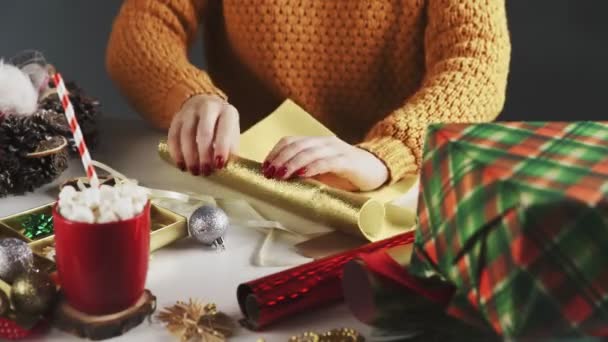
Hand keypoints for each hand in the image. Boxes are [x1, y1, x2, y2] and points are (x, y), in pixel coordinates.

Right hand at [167, 94, 239, 175]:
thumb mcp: (232, 134)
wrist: (206, 105)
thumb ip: (230, 149)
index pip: (224, 130)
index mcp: (227, 112)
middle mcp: (208, 107)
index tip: (219, 166)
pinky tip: (181, 165)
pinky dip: (176, 153)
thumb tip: (224, 167)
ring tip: (194, 171)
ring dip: (189, 156)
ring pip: (186, 134)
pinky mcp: (177, 117)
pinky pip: (173, 136)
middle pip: (204, 131)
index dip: (221, 149)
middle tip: (205, 171)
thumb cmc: (222, 126)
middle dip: (204, 155)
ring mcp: (190, 111)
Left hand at [262, 136, 388, 190]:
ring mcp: (337, 150)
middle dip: (280, 159)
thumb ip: (305, 171)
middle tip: (269, 173)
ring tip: (280, 175)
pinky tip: (302, 175)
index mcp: (316, 143)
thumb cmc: (346, 174)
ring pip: (309, 152)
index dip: (275, 153)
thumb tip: (280, 181)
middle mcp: (325, 142)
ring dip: (292, 164)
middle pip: (296, 146)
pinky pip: (326, 162)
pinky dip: (312, 167)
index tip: (264, 167)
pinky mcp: (348, 161)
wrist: (377, 170)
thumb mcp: (322, 171)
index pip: (290, 141)